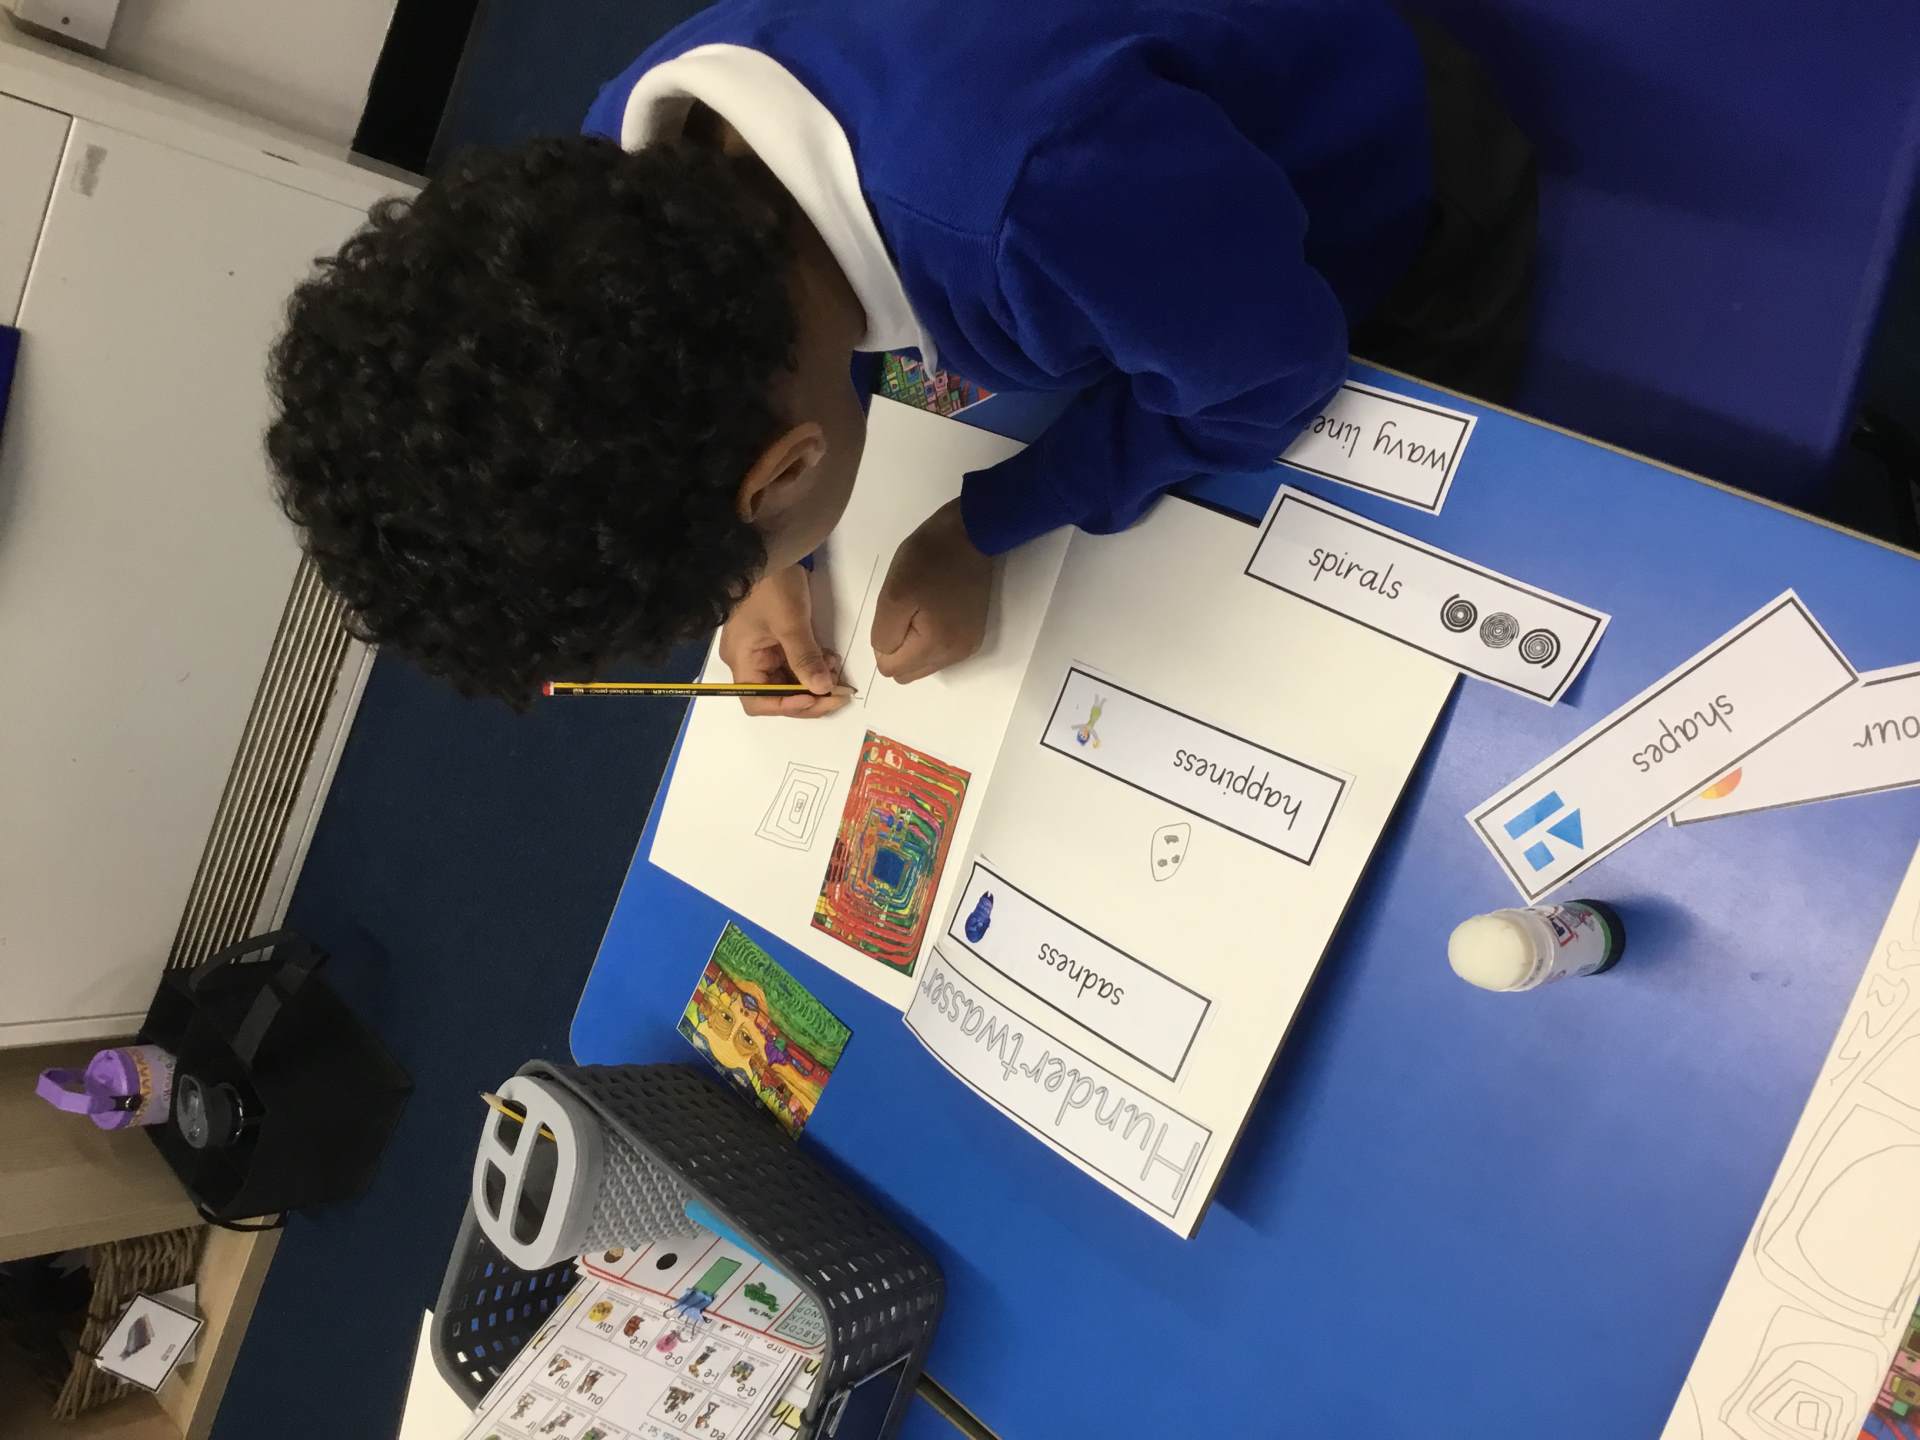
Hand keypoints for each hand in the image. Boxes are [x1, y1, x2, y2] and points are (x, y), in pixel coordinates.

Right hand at [717, 564, 849, 716]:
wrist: (770, 546)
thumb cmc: (772, 584)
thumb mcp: (791, 623)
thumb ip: (805, 659)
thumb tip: (822, 690)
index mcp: (742, 660)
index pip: (758, 703)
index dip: (788, 707)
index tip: (817, 698)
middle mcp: (749, 660)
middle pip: (777, 694)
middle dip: (809, 694)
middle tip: (839, 691)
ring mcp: (763, 649)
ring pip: (790, 679)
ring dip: (814, 679)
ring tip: (835, 666)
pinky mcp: (777, 638)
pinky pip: (794, 662)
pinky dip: (813, 663)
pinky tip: (829, 656)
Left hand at [871, 499, 992, 683]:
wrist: (970, 535)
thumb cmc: (928, 558)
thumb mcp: (892, 594)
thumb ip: (884, 634)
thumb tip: (886, 656)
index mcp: (937, 646)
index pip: (890, 669)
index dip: (883, 641)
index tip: (894, 612)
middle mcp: (955, 656)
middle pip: (907, 672)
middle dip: (897, 647)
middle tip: (904, 611)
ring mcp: (966, 648)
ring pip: (922, 664)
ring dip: (913, 643)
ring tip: (921, 608)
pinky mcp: (972, 637)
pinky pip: (938, 653)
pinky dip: (929, 639)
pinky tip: (935, 611)